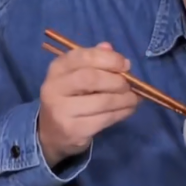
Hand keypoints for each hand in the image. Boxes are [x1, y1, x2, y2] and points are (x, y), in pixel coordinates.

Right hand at [38, 42, 139, 166]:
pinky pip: (104, 119)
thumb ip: (94, 60)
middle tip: (129, 85)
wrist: (51, 132)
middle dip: (116, 81)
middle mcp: (55, 88)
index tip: (125, 65)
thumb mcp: (77, 75)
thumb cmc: (70, 97)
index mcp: (57, 68)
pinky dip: (121, 113)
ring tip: (133, 98)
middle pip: (90, 78)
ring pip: (101, 101)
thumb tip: (114, 52)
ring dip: (124, 99)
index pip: (83, 57)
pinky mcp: (73, 130)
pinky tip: (128, 110)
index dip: (108, 59)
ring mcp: (62, 111)